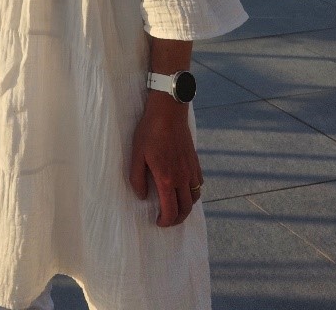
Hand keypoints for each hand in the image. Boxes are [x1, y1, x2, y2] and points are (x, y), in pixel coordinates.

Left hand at [128, 93, 202, 226]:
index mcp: (167, 179)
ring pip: (194, 198)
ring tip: (175, 207)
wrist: (168, 113)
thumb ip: (137, 179)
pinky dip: (193, 193)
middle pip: (186, 209)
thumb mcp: (137, 155)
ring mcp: (191, 170)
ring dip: (186, 207)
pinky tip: (184, 188)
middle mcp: (182, 178)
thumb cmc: (149, 133)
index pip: (171, 210)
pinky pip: (198, 184)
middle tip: (167, 220)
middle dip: (177, 219)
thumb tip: (142, 196)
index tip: (158, 222)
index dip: (166, 221)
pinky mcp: (195, 162)